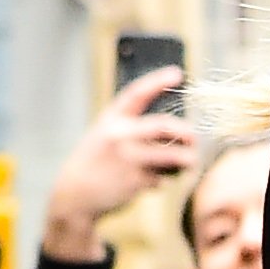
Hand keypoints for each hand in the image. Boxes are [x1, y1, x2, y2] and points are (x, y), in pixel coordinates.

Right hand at [41, 73, 197, 262]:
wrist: (75, 195)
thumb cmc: (97, 162)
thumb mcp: (105, 136)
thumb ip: (133, 130)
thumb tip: (175, 132)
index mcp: (111, 119)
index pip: (136, 93)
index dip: (157, 81)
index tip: (177, 73)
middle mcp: (119, 135)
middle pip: (163, 126)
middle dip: (186, 132)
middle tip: (194, 138)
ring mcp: (128, 158)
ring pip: (172, 155)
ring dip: (187, 159)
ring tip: (191, 161)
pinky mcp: (135, 180)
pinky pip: (162, 177)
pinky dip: (164, 179)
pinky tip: (154, 182)